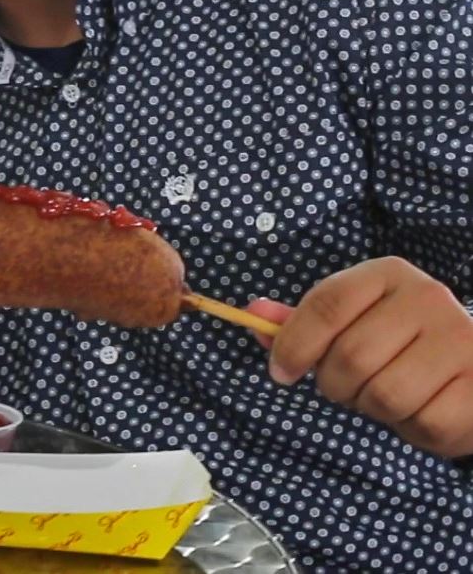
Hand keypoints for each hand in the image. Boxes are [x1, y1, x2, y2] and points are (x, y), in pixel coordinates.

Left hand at [246, 256, 472, 458]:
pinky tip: (421, 409)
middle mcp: (429, 299)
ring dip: (373, 408)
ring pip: (384, 395)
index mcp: (388, 274)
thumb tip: (252, 314)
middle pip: (350, 356)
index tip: (280, 372)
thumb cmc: (400, 340)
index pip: (325, 305)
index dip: (293, 344)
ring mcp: (461, 341)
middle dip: (335, 384)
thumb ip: (302, 320)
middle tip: (347, 386)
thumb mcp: (353, 318)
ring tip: (387, 394)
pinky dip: (411, 429)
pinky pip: (423, 423)